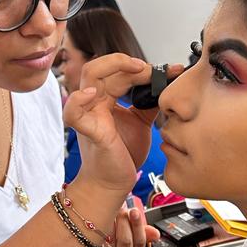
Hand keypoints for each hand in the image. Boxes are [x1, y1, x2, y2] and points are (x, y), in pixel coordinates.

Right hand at [65, 54, 153, 194]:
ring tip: (138, 69)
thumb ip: (148, 104)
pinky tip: (92, 95)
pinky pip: (74, 113)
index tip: (172, 70)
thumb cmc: (122, 154)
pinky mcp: (90, 131)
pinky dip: (78, 101)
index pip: (119, 71)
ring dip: (114, 66)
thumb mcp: (141, 123)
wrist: (113, 183)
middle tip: (155, 70)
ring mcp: (90, 114)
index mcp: (106, 98)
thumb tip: (165, 86)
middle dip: (131, 64)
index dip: (143, 67)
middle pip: (104, 66)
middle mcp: (95, 102)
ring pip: (90, 76)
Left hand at [89, 195, 159, 246]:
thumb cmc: (104, 234)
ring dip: (120, 225)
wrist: (82, 243)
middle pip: (134, 242)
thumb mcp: (124, 230)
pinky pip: (110, 246)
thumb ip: (138, 230)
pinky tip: (104, 224)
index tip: (135, 211)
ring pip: (124, 243)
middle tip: (124, 210)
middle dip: (130, 223)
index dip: (139, 225)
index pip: (142, 241)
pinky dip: (108, 233)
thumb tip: (156, 234)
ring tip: (113, 214)